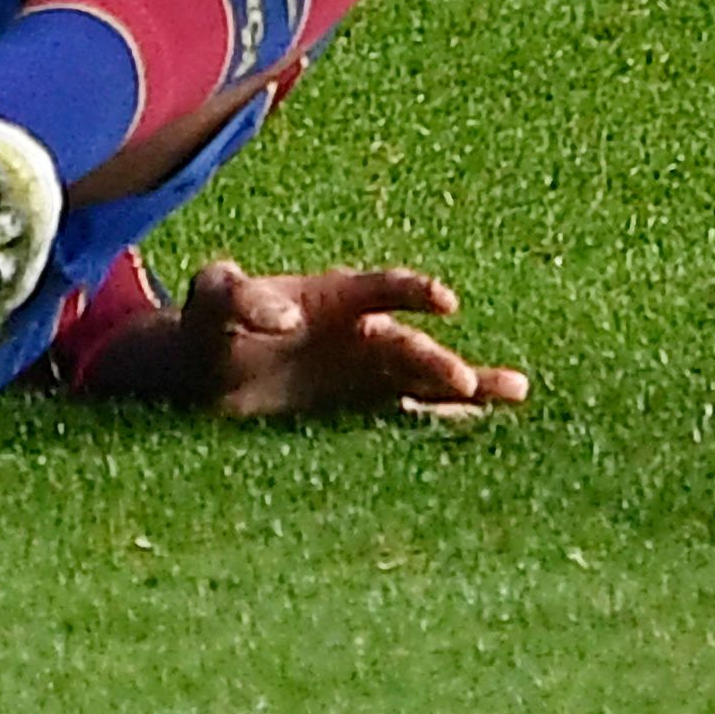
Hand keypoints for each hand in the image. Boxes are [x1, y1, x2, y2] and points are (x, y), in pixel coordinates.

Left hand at [84, 260, 532, 421]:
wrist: (198, 373)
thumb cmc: (205, 325)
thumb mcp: (209, 300)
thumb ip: (238, 296)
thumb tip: (285, 317)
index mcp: (331, 296)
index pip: (380, 288)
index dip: (412, 291)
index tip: (444, 300)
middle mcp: (358, 331)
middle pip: (406, 342)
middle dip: (434, 357)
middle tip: (459, 379)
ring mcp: (363, 370)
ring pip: (424, 377)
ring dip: (467, 384)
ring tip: (516, 392)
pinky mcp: (359, 407)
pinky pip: (407, 412)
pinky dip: (442, 419)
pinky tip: (481, 425)